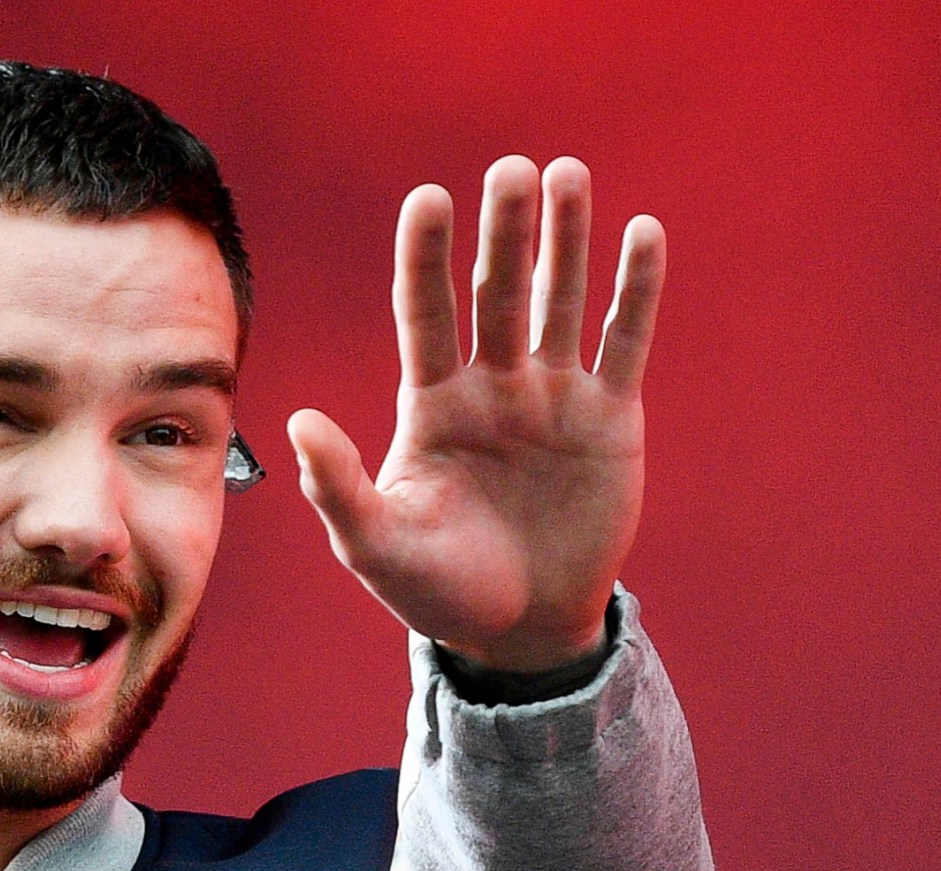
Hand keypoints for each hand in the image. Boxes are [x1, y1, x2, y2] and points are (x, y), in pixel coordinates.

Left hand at [289, 155, 663, 673]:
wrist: (520, 632)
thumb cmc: (438, 590)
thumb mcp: (376, 546)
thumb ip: (338, 486)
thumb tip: (297, 421)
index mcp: (432, 402)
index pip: (425, 312)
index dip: (427, 256)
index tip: (428, 199)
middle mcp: (492, 384)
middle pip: (497, 291)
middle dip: (504, 231)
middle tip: (510, 170)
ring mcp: (553, 396)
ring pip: (559, 300)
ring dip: (566, 238)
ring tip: (567, 173)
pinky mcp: (610, 418)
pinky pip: (624, 341)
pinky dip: (635, 289)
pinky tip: (643, 231)